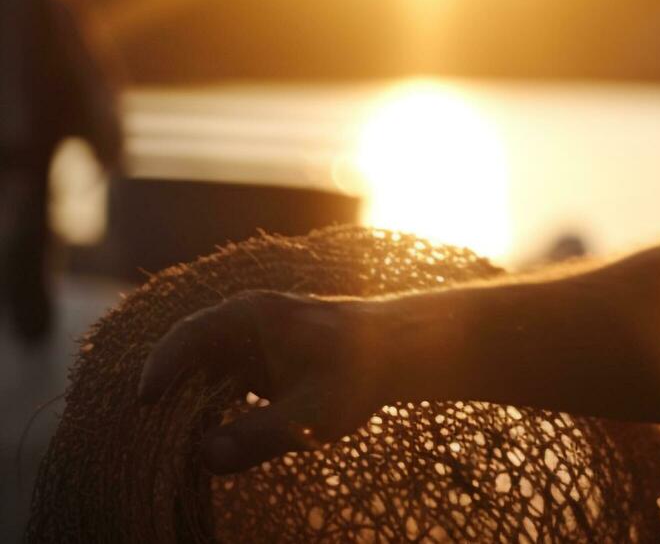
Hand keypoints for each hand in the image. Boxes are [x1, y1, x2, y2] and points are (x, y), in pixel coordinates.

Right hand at [137, 290, 389, 472]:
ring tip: (174, 444)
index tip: (144, 402)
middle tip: (148, 435)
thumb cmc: (360, 371)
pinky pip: (221, 383)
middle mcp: (245, 322)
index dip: (161, 368)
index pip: (189, 335)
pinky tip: (210, 439)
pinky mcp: (260, 362)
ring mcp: (251, 342)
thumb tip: (205, 458)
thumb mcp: (313, 411)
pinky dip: (210, 408)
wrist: (399, 351)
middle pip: (188, 355)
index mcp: (251, 315)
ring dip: (188, 404)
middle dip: (167, 393)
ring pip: (203, 371)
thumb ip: (260, 434)